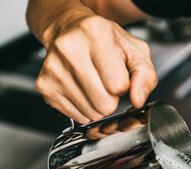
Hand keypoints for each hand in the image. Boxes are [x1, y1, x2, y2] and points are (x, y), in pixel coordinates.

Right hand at [35, 11, 156, 123]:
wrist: (68, 29)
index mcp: (95, 33)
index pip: (119, 85)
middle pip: (104, 103)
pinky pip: (76, 116)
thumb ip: (145, 75)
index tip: (117, 73)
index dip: (124, 85)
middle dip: (112, 99)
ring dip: (98, 105)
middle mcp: (69, 49)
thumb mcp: (134, 49)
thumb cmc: (103, 39)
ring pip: (90, 113)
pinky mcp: (45, 86)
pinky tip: (82, 90)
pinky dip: (84, 108)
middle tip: (106, 82)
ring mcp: (53, 69)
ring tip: (94, 84)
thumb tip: (138, 100)